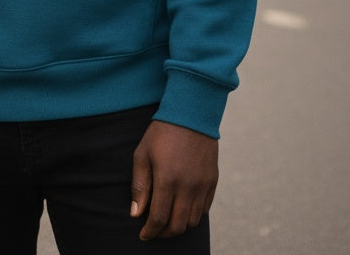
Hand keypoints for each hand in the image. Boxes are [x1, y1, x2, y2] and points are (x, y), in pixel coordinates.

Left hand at [129, 120, 217, 240]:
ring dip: (179, 225)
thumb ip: (140, 186)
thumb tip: (136, 213)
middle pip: (178, 225)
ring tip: (166, 220)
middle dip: (163, 233)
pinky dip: (192, 215)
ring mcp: (203, 186)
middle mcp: (188, 187)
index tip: (143, 235)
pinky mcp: (213, 182)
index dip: (150, 231)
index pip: (159, 218)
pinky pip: (204, 209)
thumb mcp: (142, 154)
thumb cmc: (160, 133)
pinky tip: (181, 208)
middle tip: (153, 231)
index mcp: (168, 180)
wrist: (190, 114)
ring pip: (192, 220)